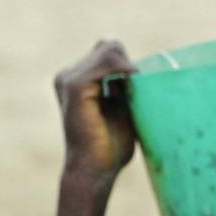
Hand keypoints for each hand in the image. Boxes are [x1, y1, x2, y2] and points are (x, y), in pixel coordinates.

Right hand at [54, 41, 136, 183]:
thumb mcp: (123, 111)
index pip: (108, 52)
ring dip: (130, 67)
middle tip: (141, 93)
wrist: (95, 168)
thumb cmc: (111, 147)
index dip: (129, 65)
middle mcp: (69, 75)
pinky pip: (105, 63)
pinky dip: (123, 68)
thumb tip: (146, 74)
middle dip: (130, 65)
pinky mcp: (75, 86)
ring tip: (138, 92)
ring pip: (108, 50)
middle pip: (109, 47)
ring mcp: (70, 78)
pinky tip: (135, 80)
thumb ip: (127, 90)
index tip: (144, 87)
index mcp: (78, 79)